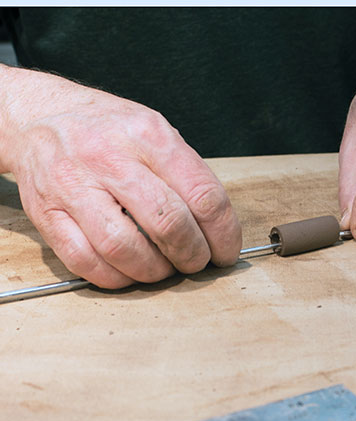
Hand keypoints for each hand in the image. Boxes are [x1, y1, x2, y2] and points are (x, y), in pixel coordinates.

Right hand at [2, 67, 240, 287]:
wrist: (39, 115)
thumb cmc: (108, 129)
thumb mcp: (155, 131)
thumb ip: (186, 174)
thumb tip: (217, 228)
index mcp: (149, 136)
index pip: (204, 195)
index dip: (224, 234)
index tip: (226, 252)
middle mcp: (111, 158)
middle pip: (168, 223)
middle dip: (192, 255)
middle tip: (197, 262)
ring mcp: (74, 185)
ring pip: (124, 248)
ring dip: (155, 272)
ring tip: (164, 269)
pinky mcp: (45, 213)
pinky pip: (85, 261)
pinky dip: (116, 278)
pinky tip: (129, 272)